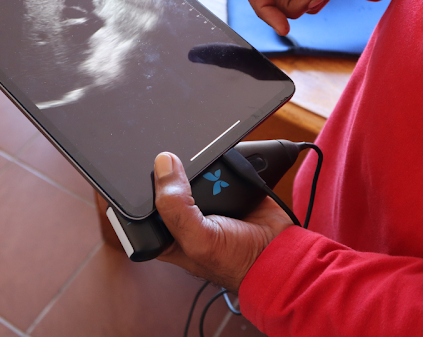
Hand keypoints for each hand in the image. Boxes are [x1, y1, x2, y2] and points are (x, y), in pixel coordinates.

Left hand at [153, 152, 292, 291]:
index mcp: (165, 231)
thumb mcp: (198, 240)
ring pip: (192, 168)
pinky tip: (222, 164)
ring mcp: (204, 197)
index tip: (149, 168)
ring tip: (210, 173)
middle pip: (168, 180)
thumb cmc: (236, 261)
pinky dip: (220, 160)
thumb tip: (164, 165)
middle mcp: (182, 213)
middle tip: (184, 166)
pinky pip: (217, 164)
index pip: (143, 202)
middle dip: (175, 169)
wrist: (279, 254)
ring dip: (200, 163)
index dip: (144, 185)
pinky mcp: (224, 185)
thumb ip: (176, 207)